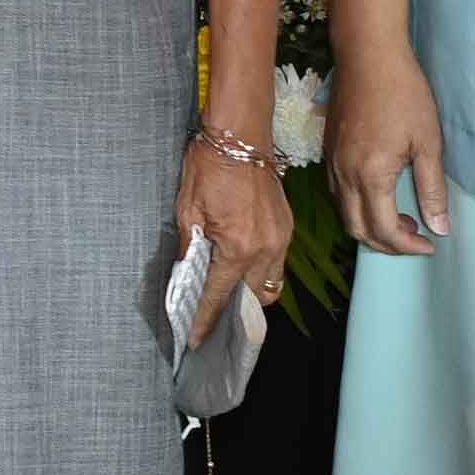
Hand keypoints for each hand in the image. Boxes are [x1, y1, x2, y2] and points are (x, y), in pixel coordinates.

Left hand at [177, 125, 292, 307]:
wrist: (240, 135)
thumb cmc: (208, 167)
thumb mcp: (187, 208)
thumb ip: (189, 246)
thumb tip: (186, 272)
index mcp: (238, 247)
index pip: (220, 296)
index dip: (206, 319)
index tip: (196, 339)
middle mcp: (266, 249)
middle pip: (252, 299)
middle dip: (233, 312)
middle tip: (213, 317)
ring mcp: (281, 239)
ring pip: (270, 284)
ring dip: (250, 293)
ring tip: (229, 294)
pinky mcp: (287, 228)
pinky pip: (278, 264)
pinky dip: (261, 271)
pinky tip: (243, 266)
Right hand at [327, 42, 450, 256]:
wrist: (368, 54)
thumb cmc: (403, 93)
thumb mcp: (428, 142)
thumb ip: (432, 188)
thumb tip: (440, 227)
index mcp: (370, 174)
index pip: (384, 230)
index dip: (408, 246)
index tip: (430, 244)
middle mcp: (344, 173)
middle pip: (356, 228)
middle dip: (386, 244)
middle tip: (415, 237)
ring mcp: (331, 161)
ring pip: (343, 212)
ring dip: (369, 226)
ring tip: (401, 218)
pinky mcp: (327, 149)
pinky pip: (336, 192)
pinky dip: (356, 206)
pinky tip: (379, 195)